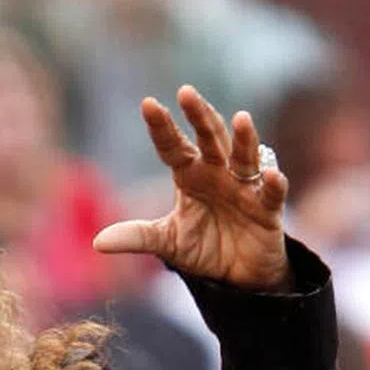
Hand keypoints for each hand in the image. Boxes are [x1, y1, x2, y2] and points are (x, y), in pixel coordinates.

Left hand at [93, 85, 290, 290]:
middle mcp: (219, 173)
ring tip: (241, 118)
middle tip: (186, 93)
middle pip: (210, 139)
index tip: (148, 104)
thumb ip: (137, 237)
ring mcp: (245, 187)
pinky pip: (272, 193)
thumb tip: (97, 243)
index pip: (174, 146)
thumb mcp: (166, 243)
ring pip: (245, 157)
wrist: (236, 275)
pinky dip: (273, 183)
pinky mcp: (268, 209)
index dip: (162, 127)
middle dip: (200, 117)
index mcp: (191, 176)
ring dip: (244, 139)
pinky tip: (270, 176)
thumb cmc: (203, 248)